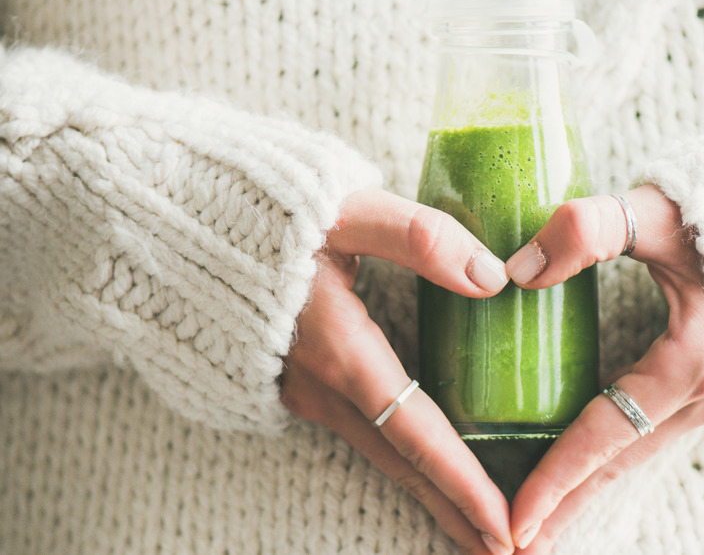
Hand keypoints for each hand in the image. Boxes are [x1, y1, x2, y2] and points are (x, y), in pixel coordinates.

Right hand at [281, 188, 515, 554]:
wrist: (170, 229)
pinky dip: (400, 463)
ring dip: (429, 492)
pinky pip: (358, 435)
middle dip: (454, 511)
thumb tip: (492, 277)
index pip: (416, 433)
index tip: (503, 526)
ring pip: (379, 453)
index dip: (462, 483)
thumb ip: (418, 238)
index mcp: (341, 350)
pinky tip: (422, 468)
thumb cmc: (258, 213)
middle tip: (503, 552)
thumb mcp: (343, 210)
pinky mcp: (292, 383)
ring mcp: (301, 390)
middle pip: (401, 463)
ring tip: (472, 525)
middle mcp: (321, 387)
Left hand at [504, 184, 703, 552]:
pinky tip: (602, 460)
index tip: (512, 522)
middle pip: (623, 462)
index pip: (604, 434)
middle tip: (517, 549)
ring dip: (596, 484)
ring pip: (646, 450)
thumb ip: (587, 229)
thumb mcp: (665, 209)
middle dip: (570, 507)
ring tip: (552, 516)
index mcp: (696, 359)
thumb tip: (517, 270)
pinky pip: (667, 431)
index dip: (555, 479)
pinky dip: (626, 455)